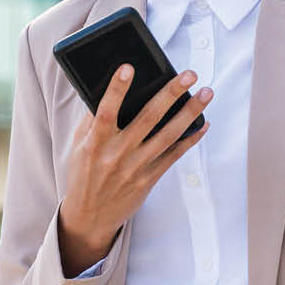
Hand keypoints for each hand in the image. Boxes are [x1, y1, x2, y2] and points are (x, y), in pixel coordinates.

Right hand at [59, 63, 214, 264]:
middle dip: (171, 93)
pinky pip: (174, 155)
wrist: (90, 216)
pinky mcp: (149, 179)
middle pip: (148, 118)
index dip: (116, 90)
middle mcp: (118, 154)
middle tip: (189, 74)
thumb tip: (107, 94)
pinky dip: (190, 139)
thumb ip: (92, 123)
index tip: (128, 67)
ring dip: (190, 112)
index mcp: (95, 144)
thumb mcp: (78, 147)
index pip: (105, 112)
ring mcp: (136, 167)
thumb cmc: (83, 175)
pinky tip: (203, 124)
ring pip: (168, 135)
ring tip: (206, 93)